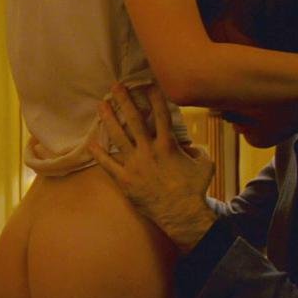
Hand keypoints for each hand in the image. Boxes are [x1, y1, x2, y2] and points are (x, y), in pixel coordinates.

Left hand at [88, 84, 216, 252]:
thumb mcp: (205, 164)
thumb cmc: (195, 189)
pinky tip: (91, 143)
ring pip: (118, 137)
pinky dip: (99, 154)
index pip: (161, 115)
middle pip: (134, 120)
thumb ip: (198, 149)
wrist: (181, 213)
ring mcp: (135, 165)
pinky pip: (108, 164)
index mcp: (168, 145)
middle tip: (116, 87)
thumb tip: (191, 145)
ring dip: (108, 119)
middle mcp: (149, 151)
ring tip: (101, 106)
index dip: (155, 97)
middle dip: (124, 101)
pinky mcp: (125, 180)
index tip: (148, 84)